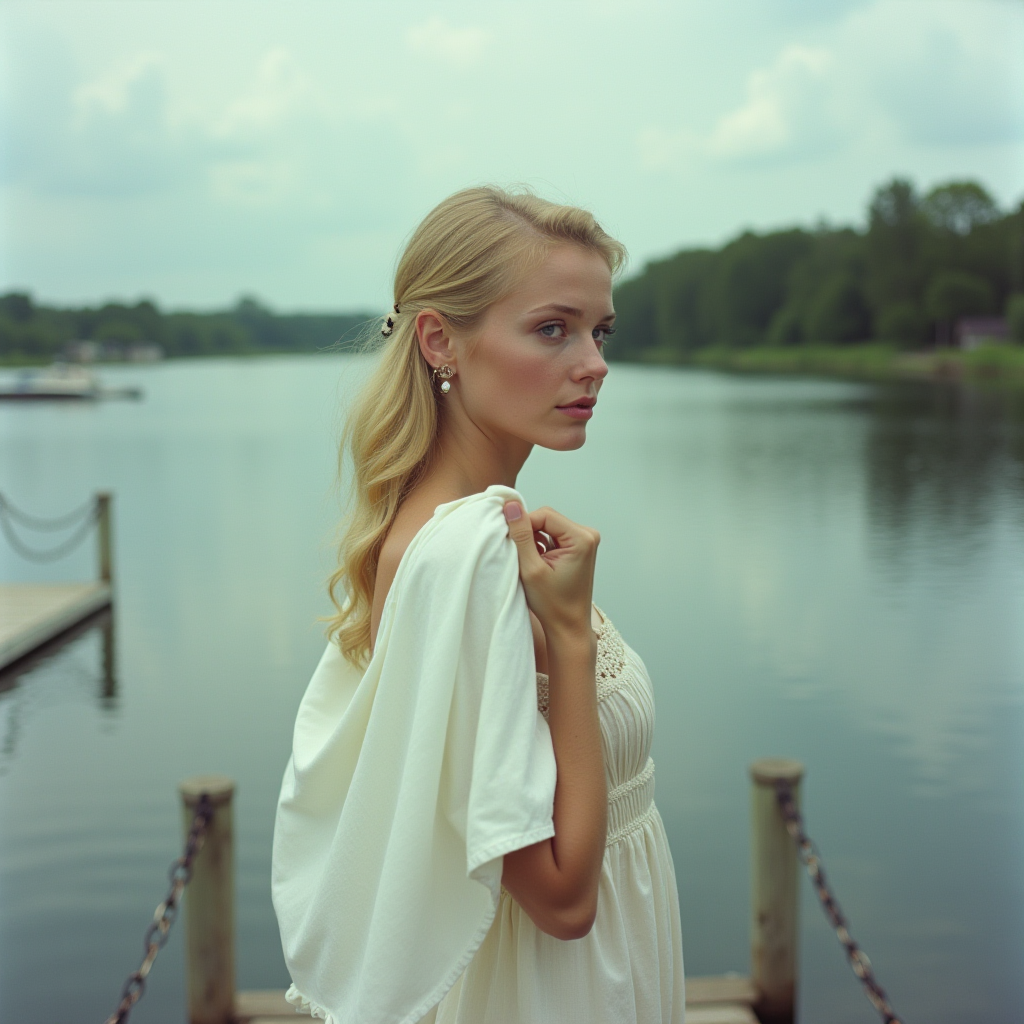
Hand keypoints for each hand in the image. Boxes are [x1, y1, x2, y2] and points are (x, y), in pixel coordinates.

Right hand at [503, 501, 599, 638]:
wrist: (568, 626)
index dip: (523, 526)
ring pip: (547, 526)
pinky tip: (537, 564)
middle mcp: (587, 535)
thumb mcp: (531, 568)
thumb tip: (510, 505)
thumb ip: (520, 535)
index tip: (511, 546)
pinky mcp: (577, 547)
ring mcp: (584, 540)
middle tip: (519, 556)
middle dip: (528, 533)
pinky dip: (540, 546)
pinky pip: (552, 535)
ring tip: (530, 563)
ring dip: (533, 540)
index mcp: (582, 538)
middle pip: (546, 518)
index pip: (544, 514)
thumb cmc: (552, 604)